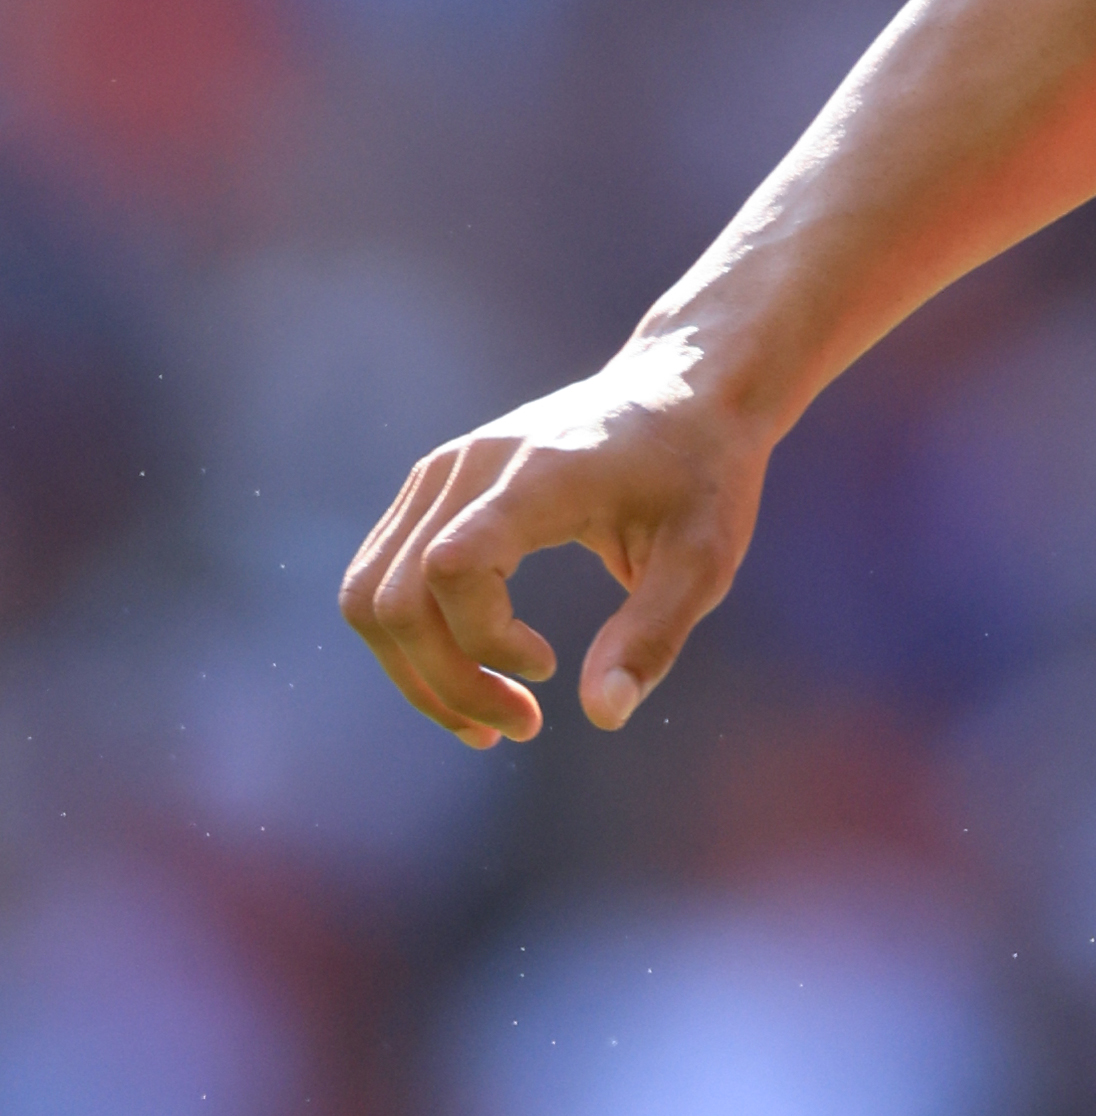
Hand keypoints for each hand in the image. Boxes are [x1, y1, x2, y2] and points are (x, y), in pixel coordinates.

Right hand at [340, 333, 768, 747]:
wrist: (686, 387)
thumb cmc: (703, 474)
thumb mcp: (706, 558)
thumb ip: (653, 635)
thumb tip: (604, 716)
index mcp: (540, 474)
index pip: (452, 566)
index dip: (484, 640)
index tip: (550, 667)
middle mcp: (471, 465)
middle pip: (395, 598)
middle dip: (445, 684)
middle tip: (519, 729)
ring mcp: (442, 472)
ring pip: (370, 595)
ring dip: (415, 674)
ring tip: (487, 721)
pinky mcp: (433, 487)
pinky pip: (383, 577)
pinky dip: (412, 640)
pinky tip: (473, 673)